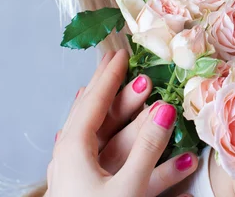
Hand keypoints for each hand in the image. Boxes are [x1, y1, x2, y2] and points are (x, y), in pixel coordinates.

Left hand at [47, 49, 197, 196]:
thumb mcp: (128, 189)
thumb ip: (148, 148)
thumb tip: (165, 108)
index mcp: (75, 146)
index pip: (94, 99)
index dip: (109, 74)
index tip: (122, 52)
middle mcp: (68, 152)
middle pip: (91, 109)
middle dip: (109, 85)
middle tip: (122, 62)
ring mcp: (70, 168)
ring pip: (91, 127)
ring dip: (109, 107)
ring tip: (116, 88)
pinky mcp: (78, 183)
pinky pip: (93, 146)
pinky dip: (103, 131)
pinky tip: (102, 129)